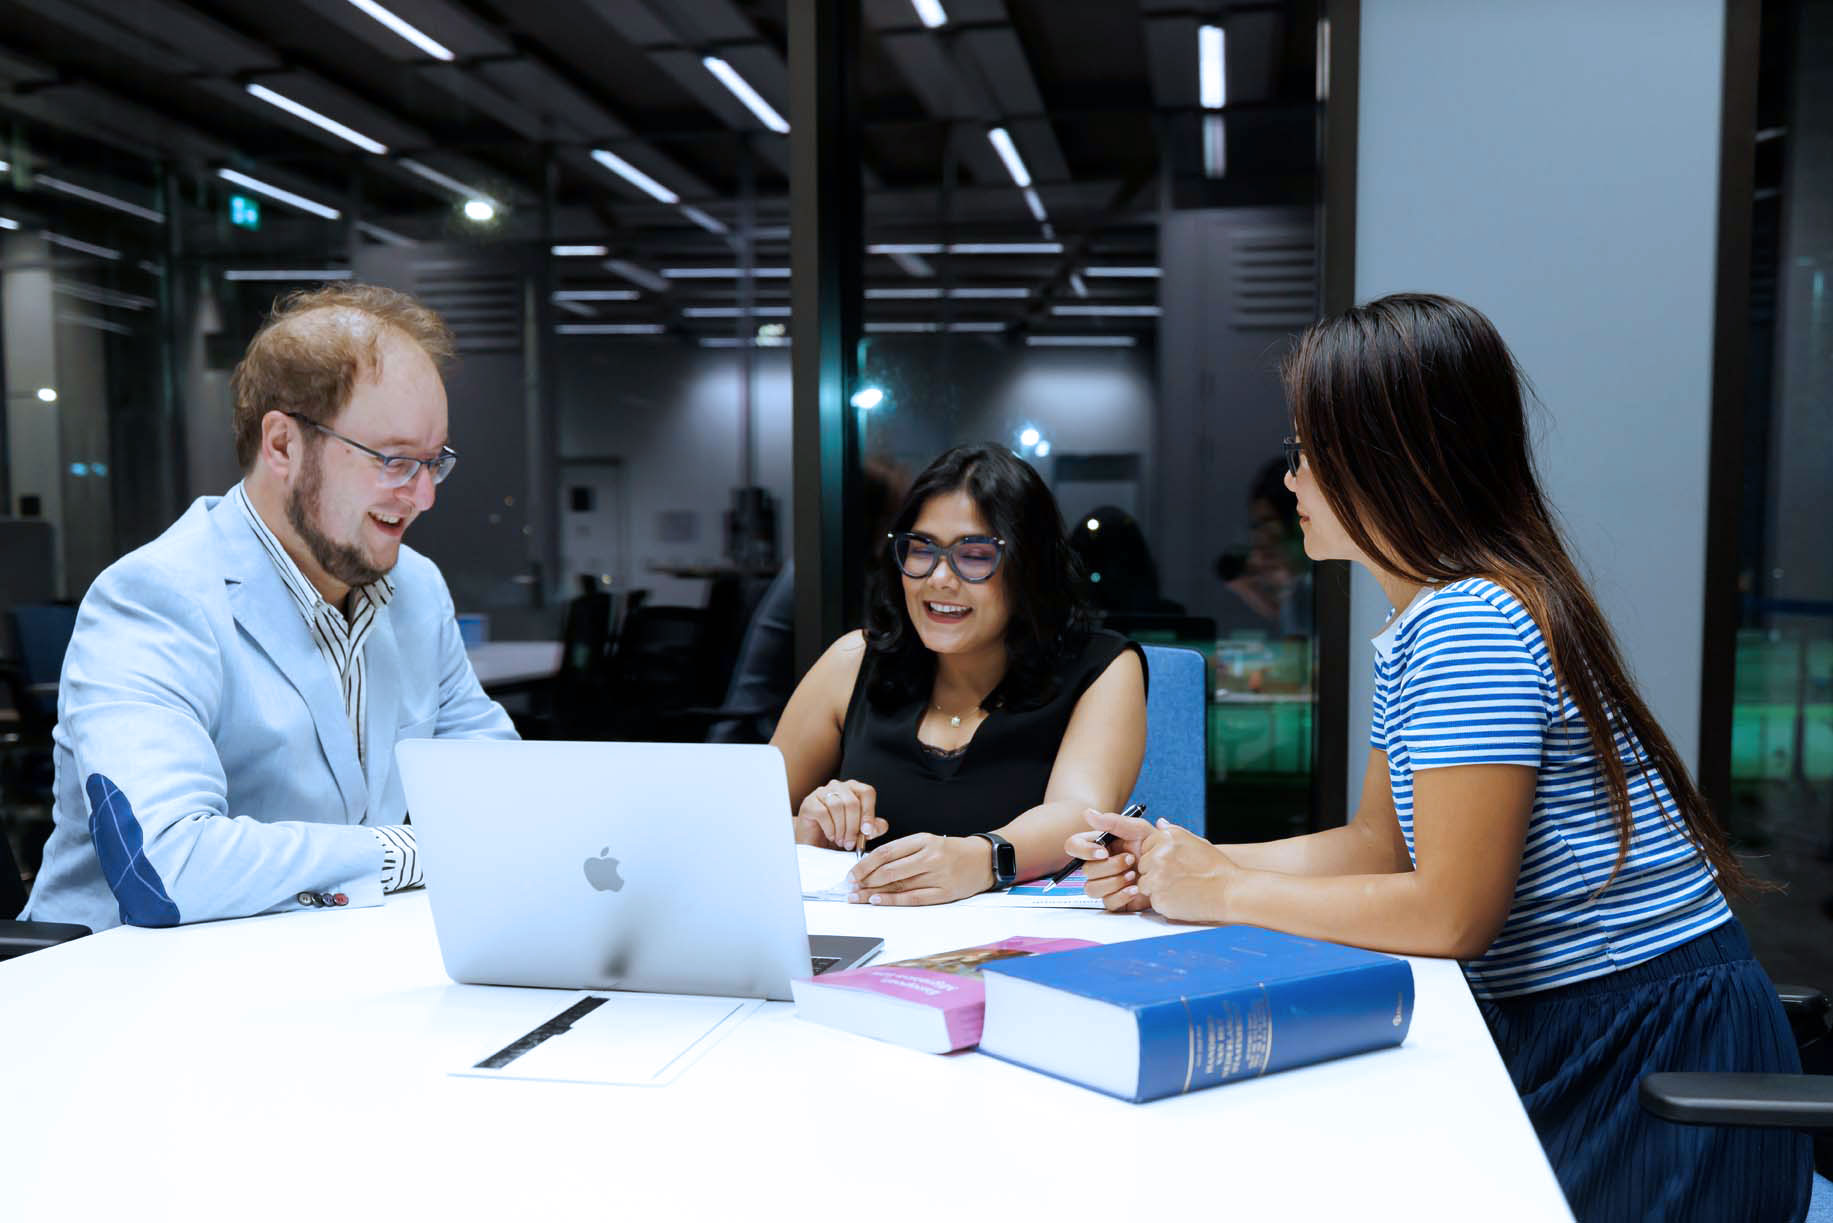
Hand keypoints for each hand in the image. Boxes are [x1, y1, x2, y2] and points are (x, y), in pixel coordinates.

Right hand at [793, 779, 884, 851]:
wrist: (816, 842)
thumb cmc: (840, 833)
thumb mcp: (861, 832)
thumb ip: (874, 828)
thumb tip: (875, 826)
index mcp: (854, 789)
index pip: (867, 792)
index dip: (869, 812)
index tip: (867, 831)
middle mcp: (838, 786)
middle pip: (852, 802)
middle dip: (853, 827)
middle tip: (851, 843)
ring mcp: (822, 792)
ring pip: (837, 807)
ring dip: (841, 829)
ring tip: (841, 841)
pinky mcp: (809, 803)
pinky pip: (823, 813)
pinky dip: (830, 828)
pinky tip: (831, 836)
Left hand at [847, 833, 991, 905]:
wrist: (983, 859)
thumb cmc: (950, 851)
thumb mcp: (927, 841)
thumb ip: (903, 851)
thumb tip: (872, 866)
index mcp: (923, 840)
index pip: (886, 852)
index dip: (865, 864)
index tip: (852, 873)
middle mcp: (930, 857)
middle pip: (889, 870)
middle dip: (865, 880)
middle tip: (849, 888)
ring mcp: (938, 876)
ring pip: (899, 885)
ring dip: (874, 892)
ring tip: (857, 897)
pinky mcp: (944, 893)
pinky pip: (913, 898)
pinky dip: (893, 900)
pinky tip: (878, 901)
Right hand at [1068, 807, 1153, 912]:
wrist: (1171, 869)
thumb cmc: (1154, 846)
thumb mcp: (1137, 829)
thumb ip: (1112, 822)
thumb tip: (1088, 813)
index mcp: (1098, 846)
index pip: (1073, 846)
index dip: (1084, 850)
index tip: (1104, 851)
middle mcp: (1098, 865)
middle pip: (1085, 870)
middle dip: (1110, 866)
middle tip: (1130, 860)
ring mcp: (1104, 884)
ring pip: (1092, 889)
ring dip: (1114, 881)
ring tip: (1133, 875)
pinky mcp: (1114, 900)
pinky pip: (1107, 902)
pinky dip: (1122, 895)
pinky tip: (1135, 888)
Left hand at [1135, 819, 1238, 921]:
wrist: (1229, 893)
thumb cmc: (1216, 869)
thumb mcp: (1197, 841)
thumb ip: (1173, 832)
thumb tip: (1159, 822)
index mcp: (1167, 838)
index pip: (1146, 846)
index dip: (1158, 857)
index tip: (1173, 864)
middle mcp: (1159, 855)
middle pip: (1142, 865)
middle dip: (1155, 872)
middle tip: (1178, 877)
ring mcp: (1157, 877)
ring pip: (1144, 884)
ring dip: (1157, 888)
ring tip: (1180, 888)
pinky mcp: (1158, 898)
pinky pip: (1152, 900)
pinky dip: (1163, 902)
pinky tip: (1181, 898)